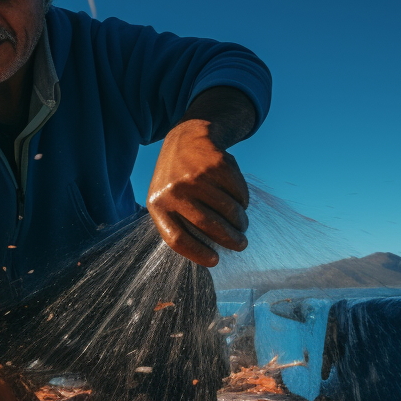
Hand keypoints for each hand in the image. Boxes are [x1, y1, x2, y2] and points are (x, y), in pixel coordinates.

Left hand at [148, 119, 249, 266]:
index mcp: (158, 205)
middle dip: (230, 239)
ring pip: (227, 209)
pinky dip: (243, 201)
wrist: (185, 139)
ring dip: (240, 222)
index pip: (177, 239)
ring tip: (242, 226)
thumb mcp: (164, 199)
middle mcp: (175, 190)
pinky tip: (240, 202)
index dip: (198, 253)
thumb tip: (206, 253)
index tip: (215, 261)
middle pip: (208, 225)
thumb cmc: (175, 179)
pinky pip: (238, 192)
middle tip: (241, 245)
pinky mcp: (216, 164)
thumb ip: (178, 222)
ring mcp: (196, 176)